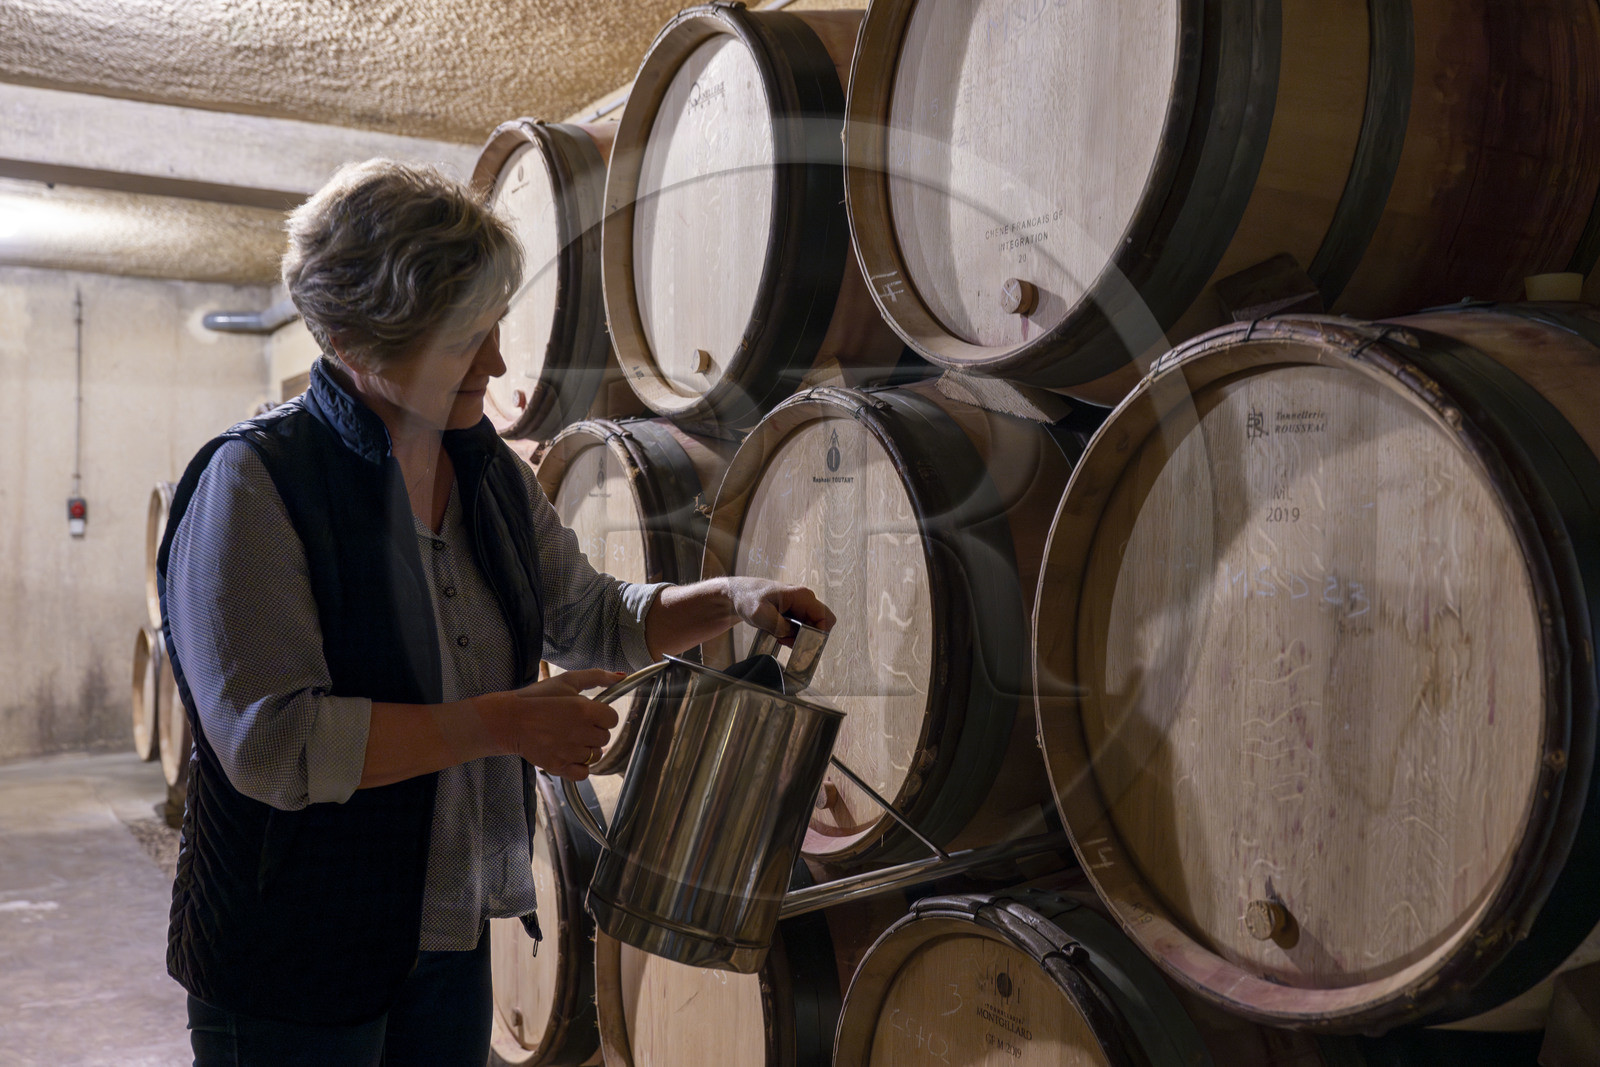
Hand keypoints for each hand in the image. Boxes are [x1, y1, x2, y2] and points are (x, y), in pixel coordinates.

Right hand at [471, 668, 623, 780]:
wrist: (509, 720)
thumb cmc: (538, 698)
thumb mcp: (567, 680)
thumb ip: (596, 677)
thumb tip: (621, 677)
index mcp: (585, 709)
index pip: (613, 719)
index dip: (602, 716)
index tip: (590, 714)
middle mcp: (580, 732)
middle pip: (604, 738)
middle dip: (594, 732)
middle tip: (575, 726)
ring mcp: (570, 752)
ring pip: (595, 755)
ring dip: (586, 748)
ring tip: (569, 739)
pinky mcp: (558, 766)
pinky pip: (584, 773)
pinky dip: (580, 767)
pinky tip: (570, 755)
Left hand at [725, 577, 836, 643]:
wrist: (738, 594)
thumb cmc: (748, 598)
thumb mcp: (761, 615)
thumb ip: (780, 626)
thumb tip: (794, 635)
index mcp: (801, 595)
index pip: (824, 618)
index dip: (818, 634)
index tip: (802, 643)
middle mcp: (805, 599)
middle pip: (820, 624)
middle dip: (807, 637)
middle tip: (788, 641)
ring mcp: (801, 605)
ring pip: (812, 628)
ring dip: (798, 637)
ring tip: (781, 638)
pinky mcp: (795, 611)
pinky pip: (803, 627)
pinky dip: (793, 635)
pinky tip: (780, 635)